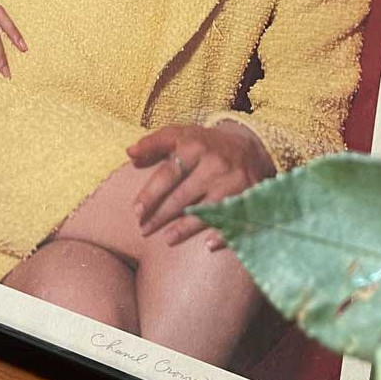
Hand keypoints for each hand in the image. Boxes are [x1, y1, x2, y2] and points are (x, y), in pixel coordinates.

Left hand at [125, 122, 275, 251]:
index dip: (150, 194)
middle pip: (182, 196)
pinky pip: (232, 219)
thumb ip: (155, 143)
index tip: (135, 211)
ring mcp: (232, 181)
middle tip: (143, 229)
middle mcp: (214, 164)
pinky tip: (207, 244)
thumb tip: (130, 153)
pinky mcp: (248, 195)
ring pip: (204, 211)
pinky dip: (221, 233)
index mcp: (194, 146)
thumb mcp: (181, 135)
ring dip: (183, 228)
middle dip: (160, 216)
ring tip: (167, 238)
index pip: (167, 174)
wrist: (250, 147)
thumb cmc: (206, 144)